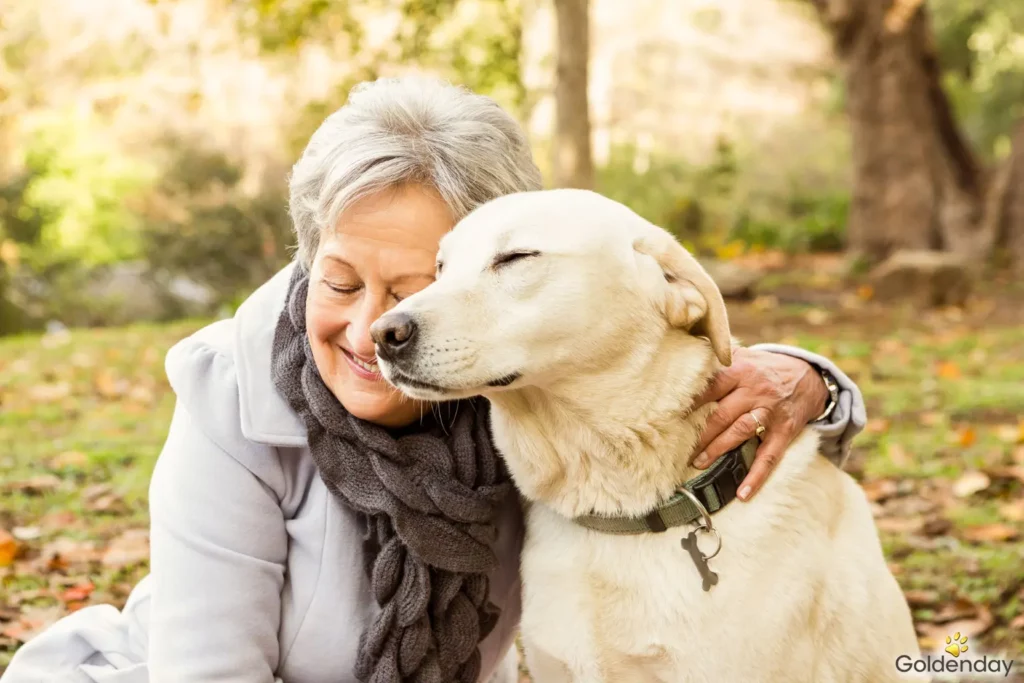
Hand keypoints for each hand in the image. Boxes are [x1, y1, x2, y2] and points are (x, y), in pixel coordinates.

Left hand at [691, 347, 828, 500]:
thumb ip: (719, 360)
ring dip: (718, 449)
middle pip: (721, 414)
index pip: (710, 387)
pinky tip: (743, 493)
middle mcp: (755, 391)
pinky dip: (756, 476)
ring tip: (698, 463)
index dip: (690, 402)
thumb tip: (684, 358)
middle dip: (699, 433)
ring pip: (740, 432)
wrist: (809, 377)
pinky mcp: (784, 432)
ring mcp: (770, 413)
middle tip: (677, 447)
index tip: (669, 415)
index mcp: (741, 370)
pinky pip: (769, 457)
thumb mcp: (745, 356)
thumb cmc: (765, 368)